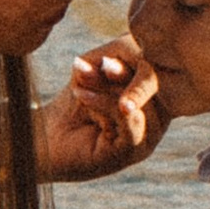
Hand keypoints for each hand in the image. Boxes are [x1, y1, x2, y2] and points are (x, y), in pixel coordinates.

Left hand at [35, 41, 165, 182]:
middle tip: (82, 69)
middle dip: (117, 71)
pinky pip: (130, 117)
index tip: (100, 58)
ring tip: (78, 86)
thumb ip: (113, 62)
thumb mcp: (97, 72)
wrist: (48, 137)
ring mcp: (150, 137)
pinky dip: (104, 102)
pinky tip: (81, 96)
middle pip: (153, 81)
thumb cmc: (74, 102)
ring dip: (105, 87)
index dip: (133, 57)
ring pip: (140, 99)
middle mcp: (161, 118)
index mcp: (158, 95)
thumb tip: (113, 63)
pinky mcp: (135, 151)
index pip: (158, 68)